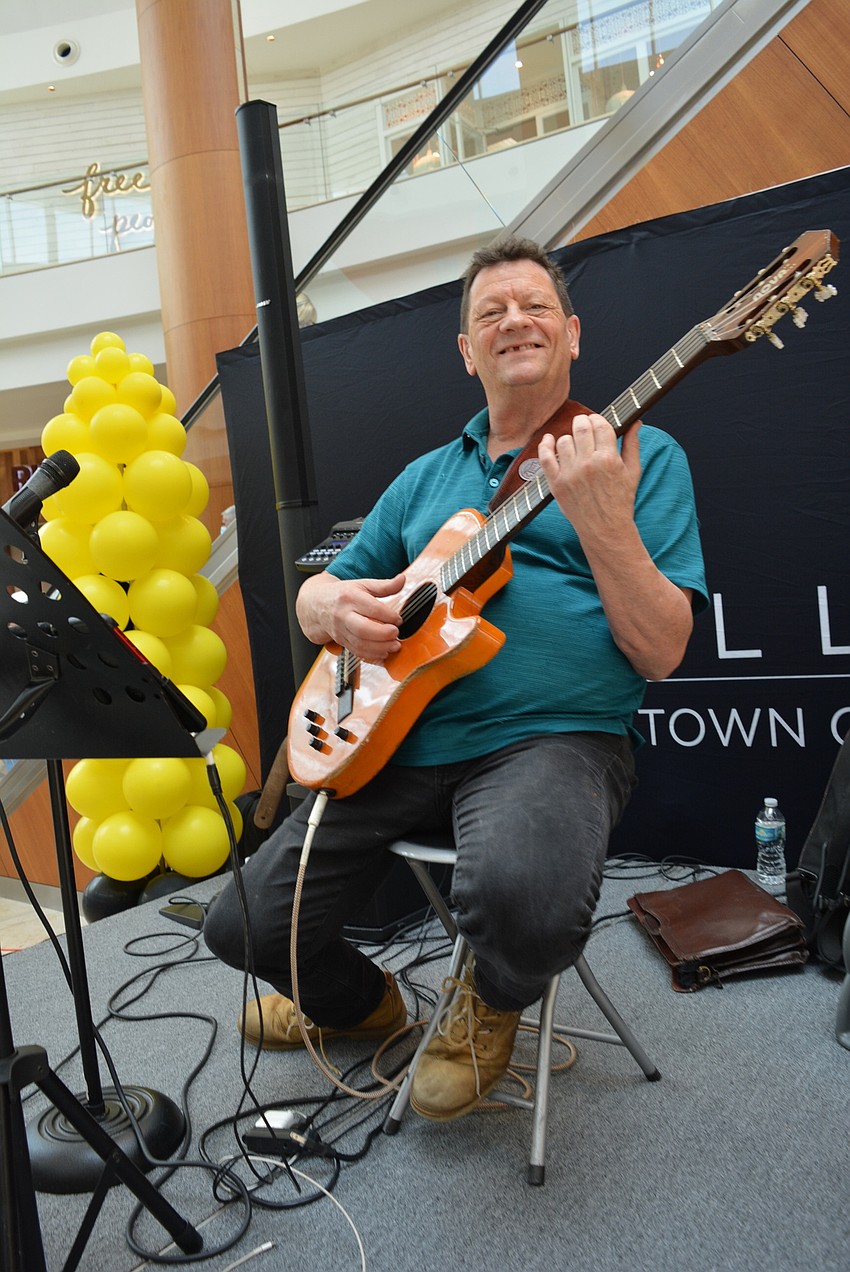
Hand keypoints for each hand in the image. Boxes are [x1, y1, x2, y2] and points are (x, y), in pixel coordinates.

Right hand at [297, 572, 405, 662]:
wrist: (316, 605)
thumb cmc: (342, 594)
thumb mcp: (362, 585)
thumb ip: (384, 585)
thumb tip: (402, 579)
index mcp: (349, 597)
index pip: (372, 608)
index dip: (389, 615)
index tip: (398, 619)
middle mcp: (343, 615)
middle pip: (362, 628)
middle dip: (383, 634)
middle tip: (396, 633)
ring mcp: (340, 630)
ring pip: (360, 644)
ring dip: (380, 648)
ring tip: (394, 645)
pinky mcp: (341, 641)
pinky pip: (356, 652)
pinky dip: (371, 656)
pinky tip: (383, 653)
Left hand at [538, 414, 641, 544]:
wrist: (605, 529)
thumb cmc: (621, 501)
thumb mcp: (633, 472)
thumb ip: (632, 444)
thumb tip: (636, 422)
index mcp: (608, 459)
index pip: (599, 424)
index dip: (597, 419)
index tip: (596, 421)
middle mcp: (588, 464)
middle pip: (580, 428)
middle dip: (583, 422)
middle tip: (584, 426)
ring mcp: (570, 474)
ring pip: (564, 440)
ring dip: (570, 438)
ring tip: (575, 445)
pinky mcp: (556, 484)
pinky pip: (545, 457)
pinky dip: (545, 445)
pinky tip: (549, 440)